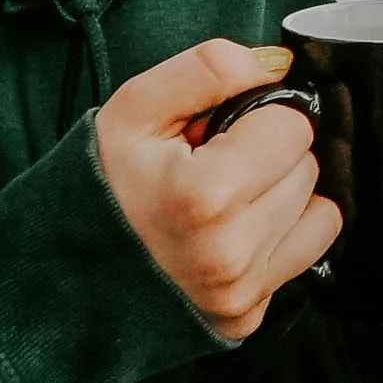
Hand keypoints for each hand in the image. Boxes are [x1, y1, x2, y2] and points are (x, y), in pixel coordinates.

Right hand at [97, 37, 339, 342]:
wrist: (64, 268)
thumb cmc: (104, 183)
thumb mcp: (136, 107)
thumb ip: (210, 68)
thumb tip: (280, 66)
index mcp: (203, 196)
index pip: (293, 125)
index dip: (259, 116)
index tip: (219, 132)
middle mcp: (229, 255)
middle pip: (307, 167)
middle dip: (270, 154)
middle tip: (216, 165)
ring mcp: (240, 292)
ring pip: (318, 208)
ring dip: (281, 194)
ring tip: (225, 198)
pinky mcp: (247, 316)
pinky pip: (310, 251)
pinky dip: (285, 233)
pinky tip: (238, 229)